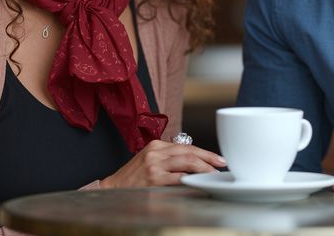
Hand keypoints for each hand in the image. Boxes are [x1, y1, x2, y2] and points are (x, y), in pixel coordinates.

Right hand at [99, 140, 225, 187]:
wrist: (112, 188)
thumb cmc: (133, 177)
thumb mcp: (149, 160)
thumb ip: (168, 158)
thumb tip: (194, 163)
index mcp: (156, 145)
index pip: (186, 146)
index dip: (204, 152)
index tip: (217, 158)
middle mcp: (156, 152)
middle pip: (189, 152)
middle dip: (208, 158)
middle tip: (221, 164)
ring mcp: (154, 165)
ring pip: (186, 162)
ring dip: (203, 168)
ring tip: (213, 174)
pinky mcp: (153, 178)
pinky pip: (178, 178)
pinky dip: (191, 180)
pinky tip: (199, 183)